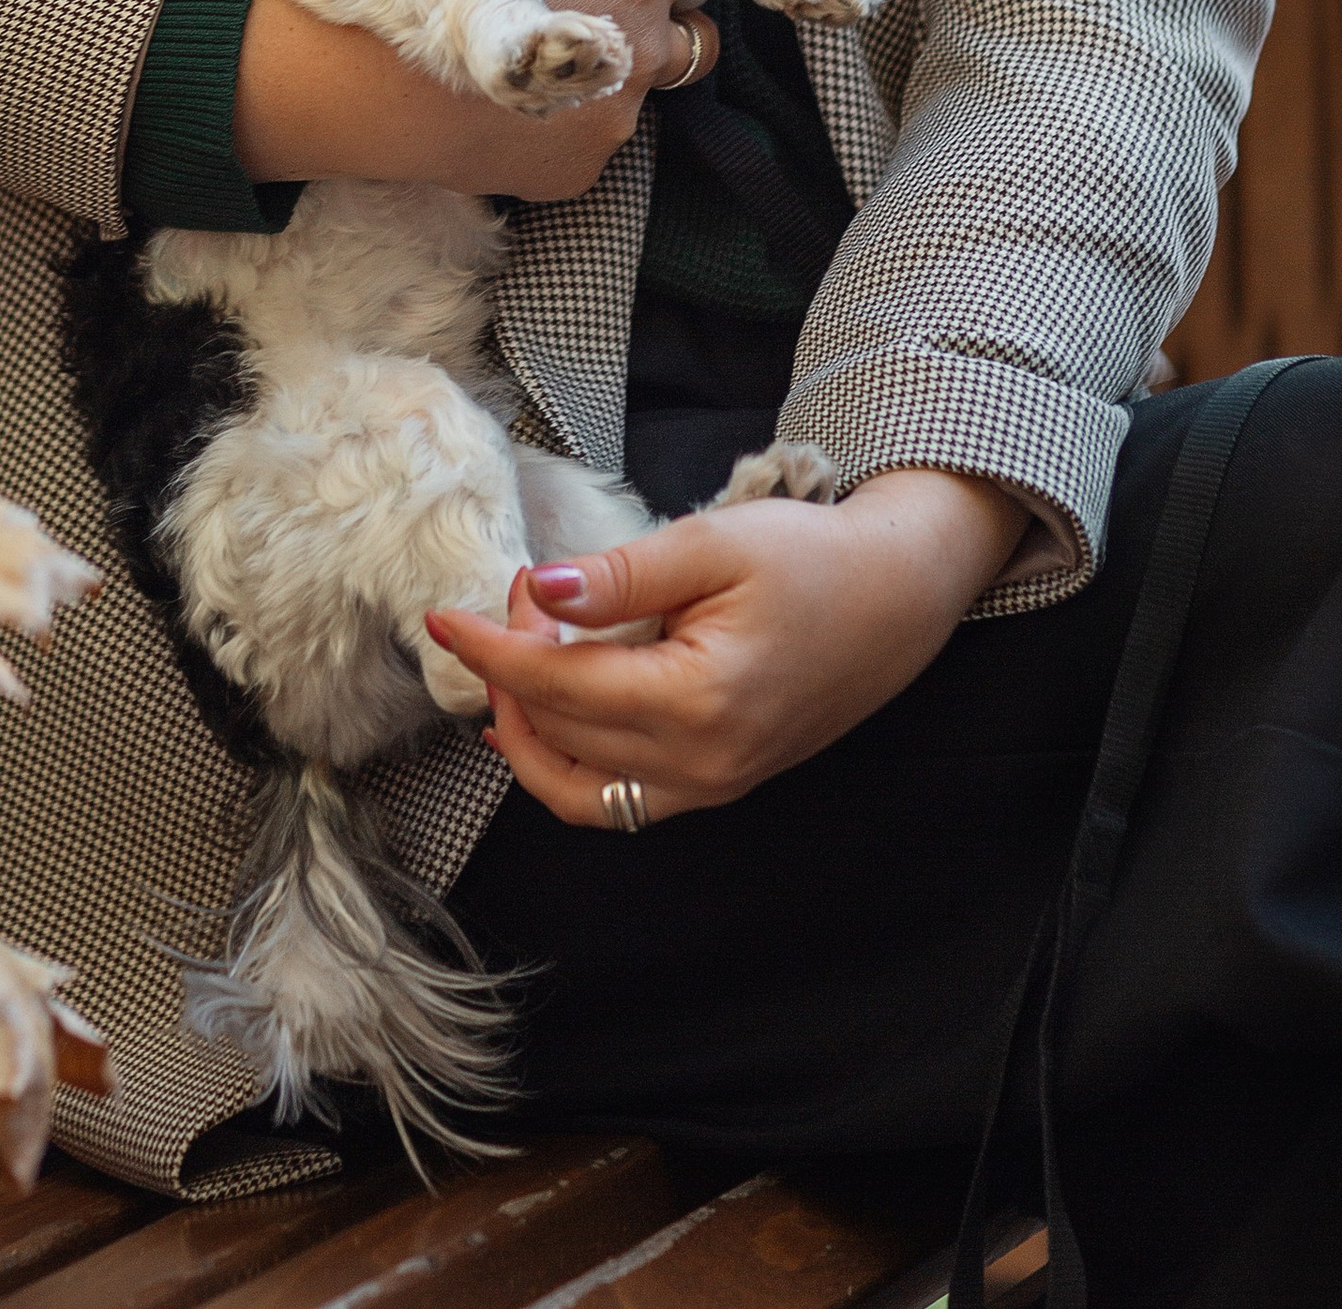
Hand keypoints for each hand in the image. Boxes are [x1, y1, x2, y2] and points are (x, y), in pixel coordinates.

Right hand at [231, 0, 714, 200]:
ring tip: (553, 51)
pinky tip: (520, 101)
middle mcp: (643, 58)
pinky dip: (573, 118)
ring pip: (647, 91)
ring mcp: (614, 123)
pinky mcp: (580, 170)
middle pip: (698, 34)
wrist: (379, 85)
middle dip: (670, 16)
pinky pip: (596, 137)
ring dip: (619, 70)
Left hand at [425, 467, 1028, 821]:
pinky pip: (620, 796)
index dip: (493, 651)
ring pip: (581, 789)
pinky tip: (544, 715)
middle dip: (513, 671)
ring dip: (530, 731)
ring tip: (516, 660)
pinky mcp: (720, 783)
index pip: (561, 689)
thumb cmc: (812, 561)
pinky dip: (569, 762)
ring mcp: (713, 784)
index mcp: (699, 702)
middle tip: (515, 598)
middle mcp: (703, 764)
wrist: (897, 598)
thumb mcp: (712, 545)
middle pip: (562, 739)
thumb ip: (619, 577)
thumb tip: (538, 594)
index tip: (444, 616)